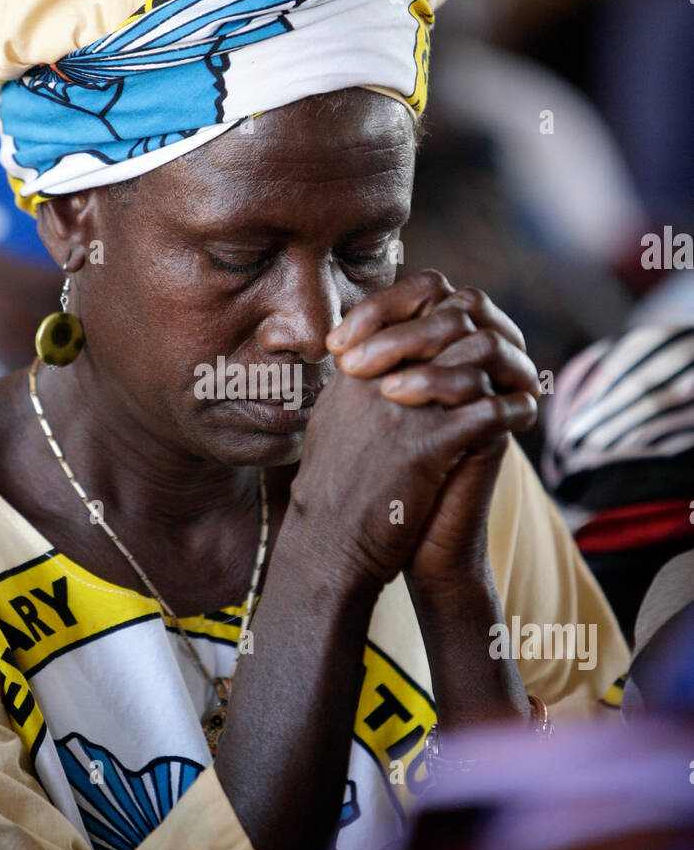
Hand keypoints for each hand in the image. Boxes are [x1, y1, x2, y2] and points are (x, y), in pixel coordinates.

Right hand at [287, 272, 536, 591]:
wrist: (327, 546)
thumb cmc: (330, 493)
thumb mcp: (330, 423)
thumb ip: (355, 388)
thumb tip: (373, 366)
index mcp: (356, 370)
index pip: (409, 303)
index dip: (445, 308)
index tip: (466, 332)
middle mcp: (378, 378)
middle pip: (449, 318)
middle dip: (484, 332)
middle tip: (504, 353)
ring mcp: (404, 410)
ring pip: (474, 355)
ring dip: (506, 368)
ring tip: (518, 384)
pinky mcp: (428, 447)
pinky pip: (489, 410)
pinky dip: (514, 411)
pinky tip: (521, 420)